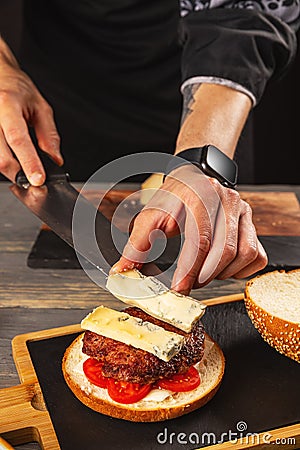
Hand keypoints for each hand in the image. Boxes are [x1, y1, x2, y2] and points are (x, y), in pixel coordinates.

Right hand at [0, 39, 62, 184]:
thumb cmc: (16, 89)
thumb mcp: (40, 106)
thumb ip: (49, 135)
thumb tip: (55, 159)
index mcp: (8, 104)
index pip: (18, 138)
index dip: (28, 162)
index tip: (38, 179)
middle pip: (1, 156)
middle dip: (18, 174)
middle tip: (32, 179)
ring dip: (10, 170)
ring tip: (22, 166)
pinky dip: (3, 161)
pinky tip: (12, 159)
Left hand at [112, 165, 267, 293]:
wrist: (195, 178)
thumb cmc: (173, 198)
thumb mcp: (151, 215)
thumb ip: (137, 245)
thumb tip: (121, 272)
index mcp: (201, 197)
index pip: (201, 239)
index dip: (190, 269)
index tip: (180, 288)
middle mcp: (227, 202)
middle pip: (226, 250)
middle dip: (205, 274)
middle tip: (189, 283)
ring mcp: (244, 212)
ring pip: (246, 254)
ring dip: (223, 273)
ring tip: (204, 272)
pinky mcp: (252, 223)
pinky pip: (257, 255)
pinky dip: (241, 269)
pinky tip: (223, 268)